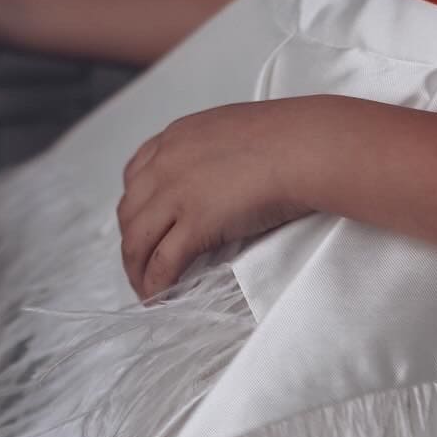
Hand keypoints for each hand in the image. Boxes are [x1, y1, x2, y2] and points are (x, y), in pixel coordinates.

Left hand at [118, 102, 317, 300]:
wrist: (307, 147)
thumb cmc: (292, 141)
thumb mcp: (238, 136)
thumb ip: (217, 158)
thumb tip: (221, 186)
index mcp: (178, 137)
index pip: (135, 175)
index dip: (135, 208)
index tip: (142, 227)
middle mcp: (167, 163)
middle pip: (129, 213)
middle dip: (131, 244)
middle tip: (142, 266)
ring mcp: (177, 194)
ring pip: (136, 242)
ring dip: (137, 271)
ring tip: (146, 290)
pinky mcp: (195, 224)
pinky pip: (162, 264)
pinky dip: (154, 286)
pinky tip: (157, 299)